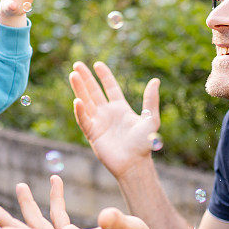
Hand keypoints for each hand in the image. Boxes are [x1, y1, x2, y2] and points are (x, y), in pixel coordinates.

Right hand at [69, 61, 160, 177]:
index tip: (97, 64)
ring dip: (79, 89)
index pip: (110, 87)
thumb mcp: (151, 119)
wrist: (134, 164)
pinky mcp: (92, 134)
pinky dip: (80, 111)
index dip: (104, 76)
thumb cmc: (144, 144)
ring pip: (86, 102)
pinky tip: (77, 100)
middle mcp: (108, 113)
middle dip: (86, 78)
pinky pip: (84, 120)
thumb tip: (155, 80)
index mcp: (121, 108)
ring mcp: (99, 122)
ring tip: (73, 75)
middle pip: (94, 91)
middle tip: (77, 64)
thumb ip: (151, 100)